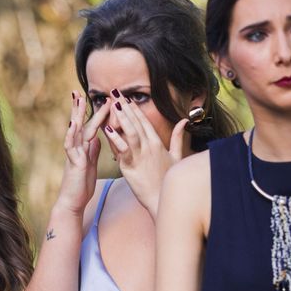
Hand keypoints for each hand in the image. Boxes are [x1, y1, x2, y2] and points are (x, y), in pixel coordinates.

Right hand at [55, 90, 109, 214]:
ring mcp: (74, 155)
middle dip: (80, 108)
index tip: (99, 99)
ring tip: (77, 99)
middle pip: (79, 124)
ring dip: (76, 114)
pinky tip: (71, 124)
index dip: (94, 113)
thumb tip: (98, 138)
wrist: (73, 203)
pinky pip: (70, 146)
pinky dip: (71, 134)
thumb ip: (92, 151)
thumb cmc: (81, 186)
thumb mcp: (90, 165)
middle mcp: (77, 149)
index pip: (88, 127)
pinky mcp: (74, 163)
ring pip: (75, 131)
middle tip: (79, 91)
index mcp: (84, 149)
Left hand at [104, 91, 187, 215]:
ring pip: (130, 131)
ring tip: (112, 103)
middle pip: (136, 122)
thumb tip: (183, 121)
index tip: (126, 96)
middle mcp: (149, 146)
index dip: (135, 108)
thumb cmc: (168, 180)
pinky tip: (107, 128)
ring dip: (121, 116)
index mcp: (157, 143)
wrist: (163, 200)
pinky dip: (115, 138)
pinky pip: (122, 149)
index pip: (145, 121)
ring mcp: (140, 156)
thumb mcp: (176, 156)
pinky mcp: (131, 167)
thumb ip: (177, 137)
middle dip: (125, 105)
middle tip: (115, 91)